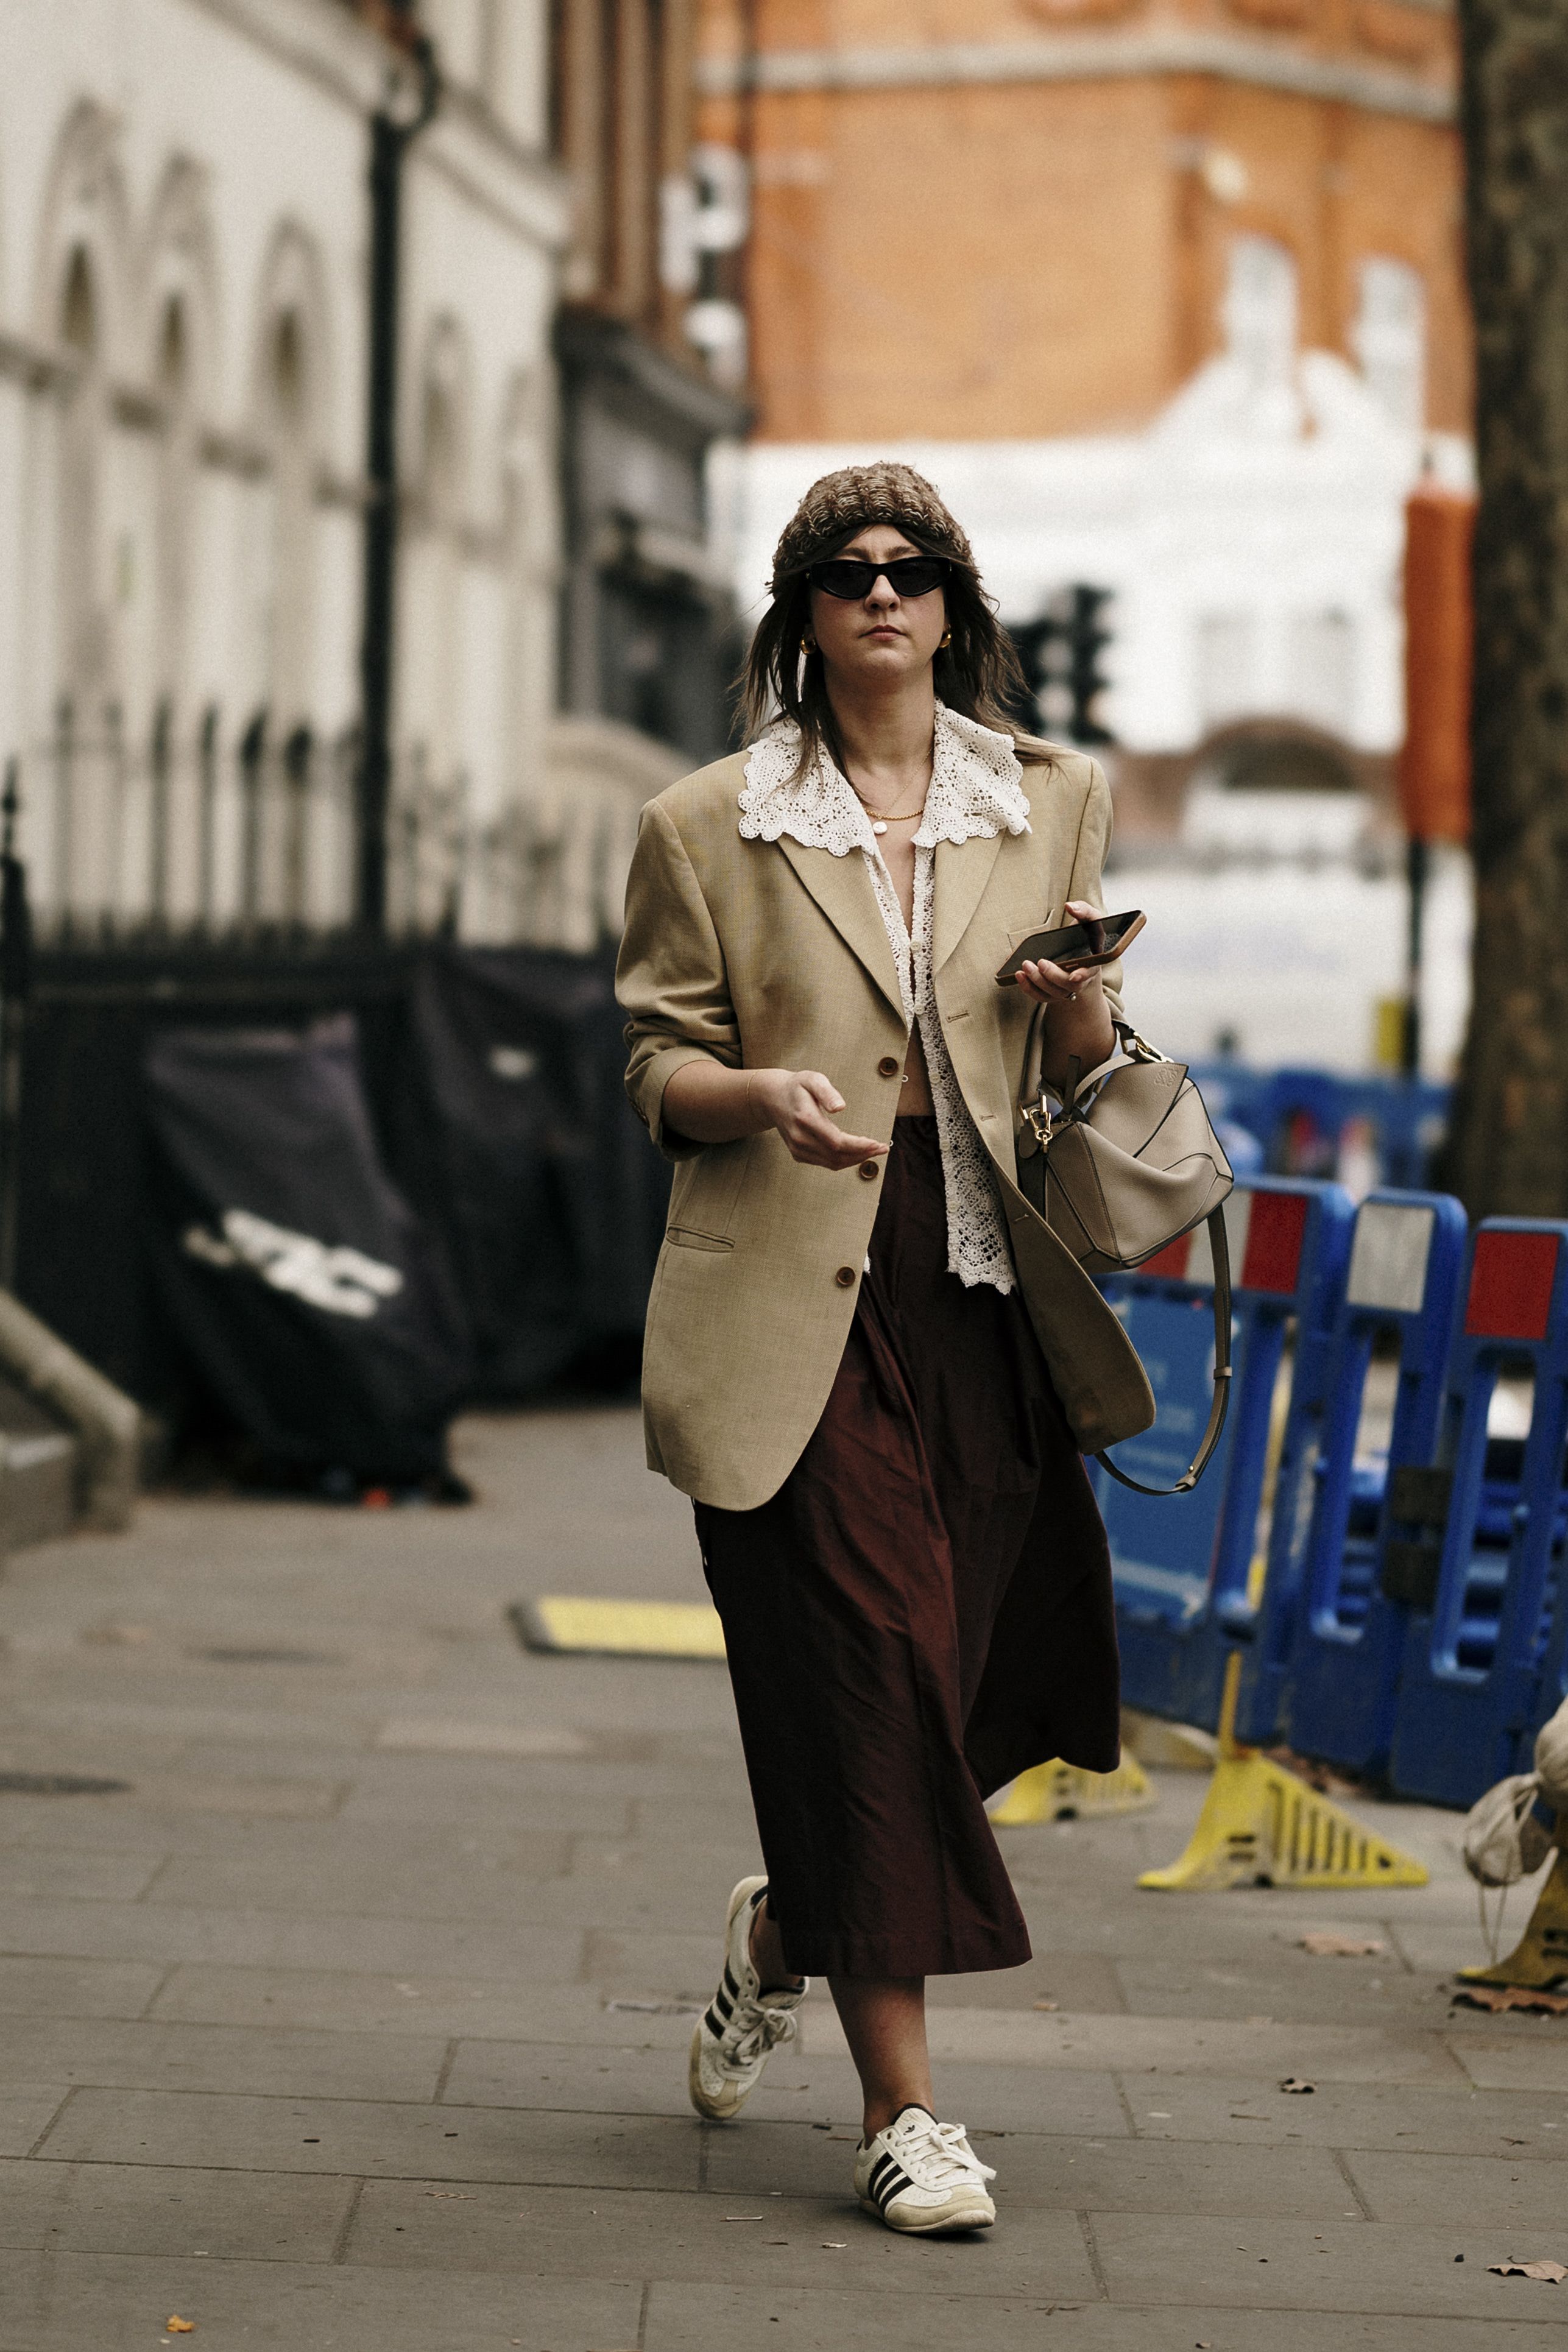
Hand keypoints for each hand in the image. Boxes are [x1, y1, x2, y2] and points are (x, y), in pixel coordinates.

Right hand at [753, 1068, 888, 1170]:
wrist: (772, 1098)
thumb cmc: (798, 1086)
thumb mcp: (813, 1079)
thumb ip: (827, 1092)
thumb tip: (840, 1108)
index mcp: (805, 1119)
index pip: (837, 1142)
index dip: (860, 1146)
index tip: (878, 1144)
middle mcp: (800, 1138)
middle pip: (837, 1156)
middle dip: (863, 1154)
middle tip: (883, 1148)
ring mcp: (798, 1149)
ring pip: (832, 1163)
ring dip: (856, 1160)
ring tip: (874, 1151)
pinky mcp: (798, 1154)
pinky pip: (826, 1163)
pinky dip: (844, 1161)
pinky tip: (856, 1153)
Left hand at [1017, 901, 1108, 1009]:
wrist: (1079, 949)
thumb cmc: (1086, 933)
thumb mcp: (1091, 919)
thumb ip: (1084, 911)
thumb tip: (1069, 907)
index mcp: (1093, 962)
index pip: (1090, 973)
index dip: (1082, 976)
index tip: (1073, 975)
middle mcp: (1080, 979)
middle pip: (1068, 985)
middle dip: (1053, 975)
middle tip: (1040, 962)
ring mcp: (1066, 988)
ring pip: (1052, 992)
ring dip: (1037, 981)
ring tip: (1025, 966)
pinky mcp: (1051, 992)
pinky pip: (1040, 996)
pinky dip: (1028, 988)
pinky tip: (1019, 975)